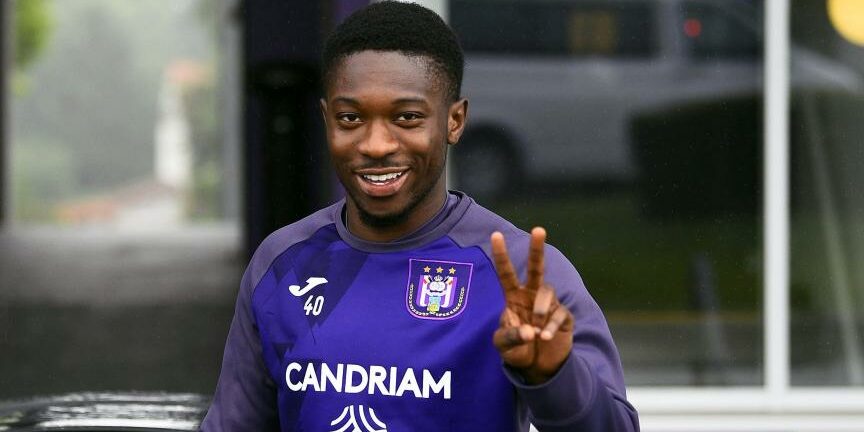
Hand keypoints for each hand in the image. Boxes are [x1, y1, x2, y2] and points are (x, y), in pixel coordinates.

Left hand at [491, 227, 573, 383]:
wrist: (538, 368)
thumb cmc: (517, 351)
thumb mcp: (503, 346)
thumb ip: (510, 336)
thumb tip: (528, 330)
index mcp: (513, 297)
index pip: (506, 273)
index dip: (501, 255)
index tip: (496, 234)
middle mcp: (532, 296)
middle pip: (537, 268)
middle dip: (537, 249)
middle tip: (538, 229)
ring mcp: (549, 304)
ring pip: (547, 291)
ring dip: (540, 310)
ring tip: (535, 332)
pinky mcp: (563, 316)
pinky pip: (559, 313)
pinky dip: (551, 325)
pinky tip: (544, 338)